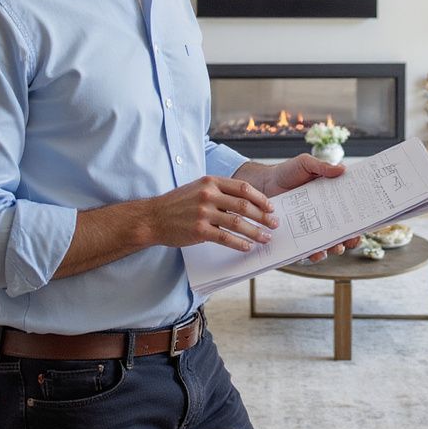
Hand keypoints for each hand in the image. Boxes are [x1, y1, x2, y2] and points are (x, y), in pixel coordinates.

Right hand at [150, 176, 278, 251]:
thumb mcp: (198, 187)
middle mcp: (208, 195)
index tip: (271, 208)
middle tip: (274, 224)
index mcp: (211, 181)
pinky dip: (239, 243)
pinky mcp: (199, 230)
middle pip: (244, 206)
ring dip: (256, 232)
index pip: (243, 188)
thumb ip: (220, 190)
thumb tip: (247, 202)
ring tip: (265, 238)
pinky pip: (225, 238)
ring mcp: (203, 213)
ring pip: (238, 223)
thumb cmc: (178, 203)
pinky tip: (247, 247)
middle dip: (263, 216)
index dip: (260, 199)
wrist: (153, 217)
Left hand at [233, 155, 354, 261]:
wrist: (264, 183)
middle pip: (343, 232)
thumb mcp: (306, 164)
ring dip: (333, 249)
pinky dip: (313, 254)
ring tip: (334, 248)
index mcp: (332, 199)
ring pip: (327, 244)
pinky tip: (314, 253)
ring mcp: (311, 228)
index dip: (360, 220)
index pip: (350, 212)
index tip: (365, 224)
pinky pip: (307, 250)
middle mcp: (324, 216)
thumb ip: (323, 167)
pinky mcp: (297, 236)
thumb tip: (343, 169)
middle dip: (350, 239)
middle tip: (350, 240)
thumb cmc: (288, 172)